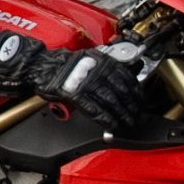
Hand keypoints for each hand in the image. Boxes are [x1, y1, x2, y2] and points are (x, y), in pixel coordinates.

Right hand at [24, 42, 146, 130]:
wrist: (43, 66)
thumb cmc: (66, 64)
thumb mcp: (92, 58)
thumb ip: (110, 67)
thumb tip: (130, 74)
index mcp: (103, 61)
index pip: (127, 78)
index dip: (137, 92)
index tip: (141, 101)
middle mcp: (96, 70)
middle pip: (122, 91)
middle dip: (132, 106)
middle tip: (137, 115)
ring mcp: (85, 83)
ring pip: (111, 102)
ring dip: (122, 114)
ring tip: (127, 122)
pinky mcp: (75, 94)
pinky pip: (94, 109)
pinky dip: (105, 119)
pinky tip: (112, 124)